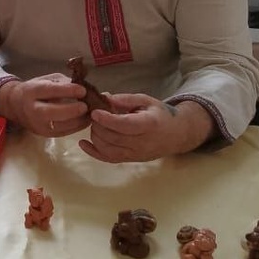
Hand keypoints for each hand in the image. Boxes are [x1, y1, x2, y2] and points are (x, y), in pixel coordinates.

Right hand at [0, 75, 87, 136]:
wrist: (16, 106)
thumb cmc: (35, 90)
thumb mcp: (46, 80)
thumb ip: (63, 82)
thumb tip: (83, 87)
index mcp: (31, 91)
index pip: (48, 91)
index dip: (67, 90)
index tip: (82, 90)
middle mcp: (32, 109)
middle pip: (51, 112)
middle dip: (71, 110)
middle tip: (86, 105)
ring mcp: (38, 124)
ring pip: (60, 126)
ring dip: (78, 120)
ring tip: (90, 113)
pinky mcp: (45, 135)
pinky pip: (64, 132)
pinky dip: (78, 126)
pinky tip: (85, 119)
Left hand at [79, 94, 213, 162]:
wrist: (175, 135)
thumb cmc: (159, 114)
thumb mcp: (146, 100)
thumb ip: (125, 99)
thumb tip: (104, 98)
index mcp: (148, 125)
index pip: (124, 125)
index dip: (106, 119)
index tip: (94, 111)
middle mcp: (142, 143)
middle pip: (112, 137)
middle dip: (98, 125)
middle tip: (93, 115)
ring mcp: (135, 154)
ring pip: (108, 149)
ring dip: (95, 136)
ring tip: (95, 124)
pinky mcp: (129, 160)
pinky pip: (108, 159)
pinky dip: (93, 152)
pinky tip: (83, 143)